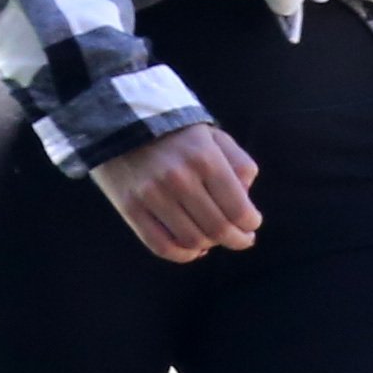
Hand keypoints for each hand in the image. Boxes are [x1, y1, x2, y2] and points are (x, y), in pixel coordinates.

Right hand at [92, 125, 262, 261]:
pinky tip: (192, 249)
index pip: (237, 208)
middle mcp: (180, 179)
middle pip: (217, 229)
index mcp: (205, 158)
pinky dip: (182, 255)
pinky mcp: (130, 208)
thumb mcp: (214, 135)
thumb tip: (247, 200)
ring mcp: (152, 195)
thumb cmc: (175, 130)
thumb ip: (238, 163)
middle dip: (236, 239)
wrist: (120, 117)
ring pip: (191, 241)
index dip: (249, 224)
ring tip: (213, 239)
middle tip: (240, 238)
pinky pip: (161, 246)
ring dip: (209, 245)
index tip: (252, 225)